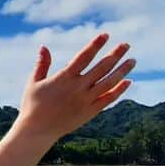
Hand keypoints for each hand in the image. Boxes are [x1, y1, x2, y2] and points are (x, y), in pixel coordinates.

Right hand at [16, 34, 133, 142]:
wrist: (38, 130)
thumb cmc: (32, 105)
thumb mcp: (34, 82)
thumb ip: (42, 64)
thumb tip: (44, 47)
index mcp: (64, 77)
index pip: (84, 57)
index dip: (95, 45)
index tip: (105, 35)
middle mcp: (78, 87)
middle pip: (102, 67)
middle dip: (115, 54)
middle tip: (126, 45)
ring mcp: (86, 100)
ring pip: (109, 82)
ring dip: (122, 70)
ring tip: (132, 60)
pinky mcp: (90, 112)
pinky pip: (109, 99)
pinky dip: (119, 90)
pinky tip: (128, 81)